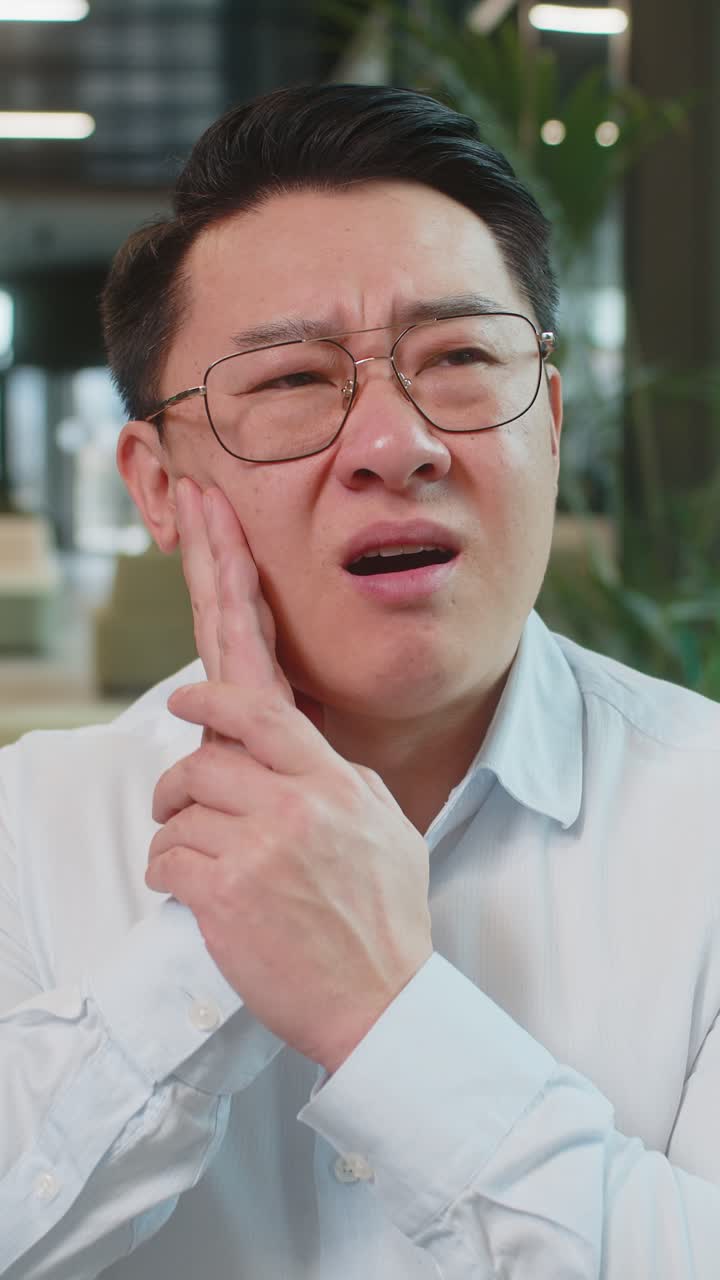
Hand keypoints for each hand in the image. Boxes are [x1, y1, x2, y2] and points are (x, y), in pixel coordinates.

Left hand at [145, 480, 432, 1072]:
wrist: (383, 1003)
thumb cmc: (384, 914)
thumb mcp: (381, 823)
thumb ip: (334, 774)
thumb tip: (288, 745)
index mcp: (333, 776)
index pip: (264, 691)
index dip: (221, 654)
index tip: (198, 625)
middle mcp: (297, 798)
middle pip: (213, 730)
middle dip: (189, 713)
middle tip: (176, 703)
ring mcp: (259, 844)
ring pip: (182, 796)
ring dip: (179, 819)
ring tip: (200, 847)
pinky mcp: (224, 892)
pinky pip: (167, 854)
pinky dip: (169, 868)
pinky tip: (194, 888)